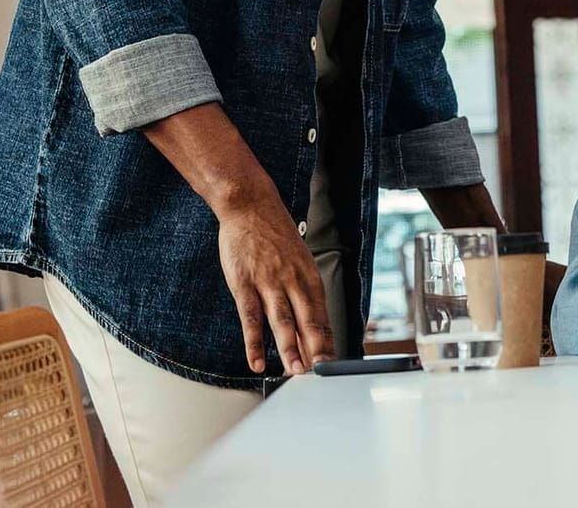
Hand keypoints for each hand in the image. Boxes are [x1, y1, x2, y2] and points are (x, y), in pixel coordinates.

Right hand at [215, 189, 334, 375]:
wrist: (250, 206)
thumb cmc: (274, 235)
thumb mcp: (298, 259)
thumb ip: (302, 290)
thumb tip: (309, 320)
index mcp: (309, 276)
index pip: (322, 316)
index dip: (327, 342)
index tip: (332, 363)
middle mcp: (293, 280)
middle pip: (307, 320)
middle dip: (315, 349)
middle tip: (321, 372)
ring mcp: (268, 282)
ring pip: (282, 321)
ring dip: (289, 349)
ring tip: (295, 371)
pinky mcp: (244, 284)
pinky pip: (250, 318)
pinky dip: (254, 343)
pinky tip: (257, 362)